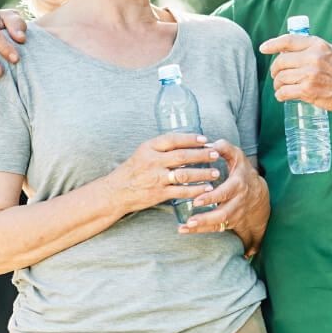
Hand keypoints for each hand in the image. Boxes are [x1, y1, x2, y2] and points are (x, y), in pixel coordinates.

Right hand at [106, 134, 221, 214]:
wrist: (115, 192)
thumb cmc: (132, 171)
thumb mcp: (142, 153)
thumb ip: (161, 148)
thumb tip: (187, 143)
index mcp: (148, 148)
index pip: (173, 139)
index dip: (190, 138)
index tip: (205, 139)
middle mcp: (152, 161)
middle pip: (182, 156)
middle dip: (201, 155)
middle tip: (215, 154)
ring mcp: (155, 178)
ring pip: (184, 174)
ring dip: (202, 173)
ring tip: (216, 172)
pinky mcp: (158, 194)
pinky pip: (181, 191)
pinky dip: (195, 190)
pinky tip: (206, 188)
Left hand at [178, 141, 269, 258]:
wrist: (258, 195)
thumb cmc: (242, 172)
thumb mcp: (238, 157)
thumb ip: (225, 148)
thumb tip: (209, 144)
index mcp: (238, 184)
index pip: (226, 192)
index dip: (212, 197)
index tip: (197, 200)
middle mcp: (237, 201)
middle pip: (223, 213)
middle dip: (206, 217)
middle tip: (190, 219)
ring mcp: (234, 214)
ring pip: (218, 223)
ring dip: (201, 226)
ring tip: (185, 226)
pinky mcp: (228, 222)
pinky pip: (214, 228)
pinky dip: (199, 230)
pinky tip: (184, 229)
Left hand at [259, 33, 331, 115]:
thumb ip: (313, 47)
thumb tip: (289, 46)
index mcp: (318, 45)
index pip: (288, 41)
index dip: (273, 44)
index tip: (263, 48)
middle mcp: (313, 58)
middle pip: (281, 61)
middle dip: (275, 70)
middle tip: (276, 75)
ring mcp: (309, 75)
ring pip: (280, 77)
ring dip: (277, 84)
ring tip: (281, 86)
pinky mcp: (307, 91)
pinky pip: (284, 92)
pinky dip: (280, 95)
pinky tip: (282, 96)